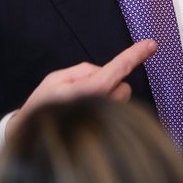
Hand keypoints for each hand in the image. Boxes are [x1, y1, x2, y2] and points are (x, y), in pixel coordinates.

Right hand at [5, 39, 156, 137]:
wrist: (31, 138)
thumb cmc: (43, 107)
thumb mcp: (56, 79)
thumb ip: (83, 70)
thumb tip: (103, 72)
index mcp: (86, 92)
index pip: (117, 70)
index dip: (134, 55)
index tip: (151, 44)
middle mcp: (99, 107)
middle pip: (123, 86)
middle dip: (110, 83)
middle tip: (84, 90)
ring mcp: (105, 121)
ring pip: (121, 98)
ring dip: (108, 96)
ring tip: (84, 104)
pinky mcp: (107, 130)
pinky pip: (115, 110)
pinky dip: (106, 107)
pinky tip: (87, 114)